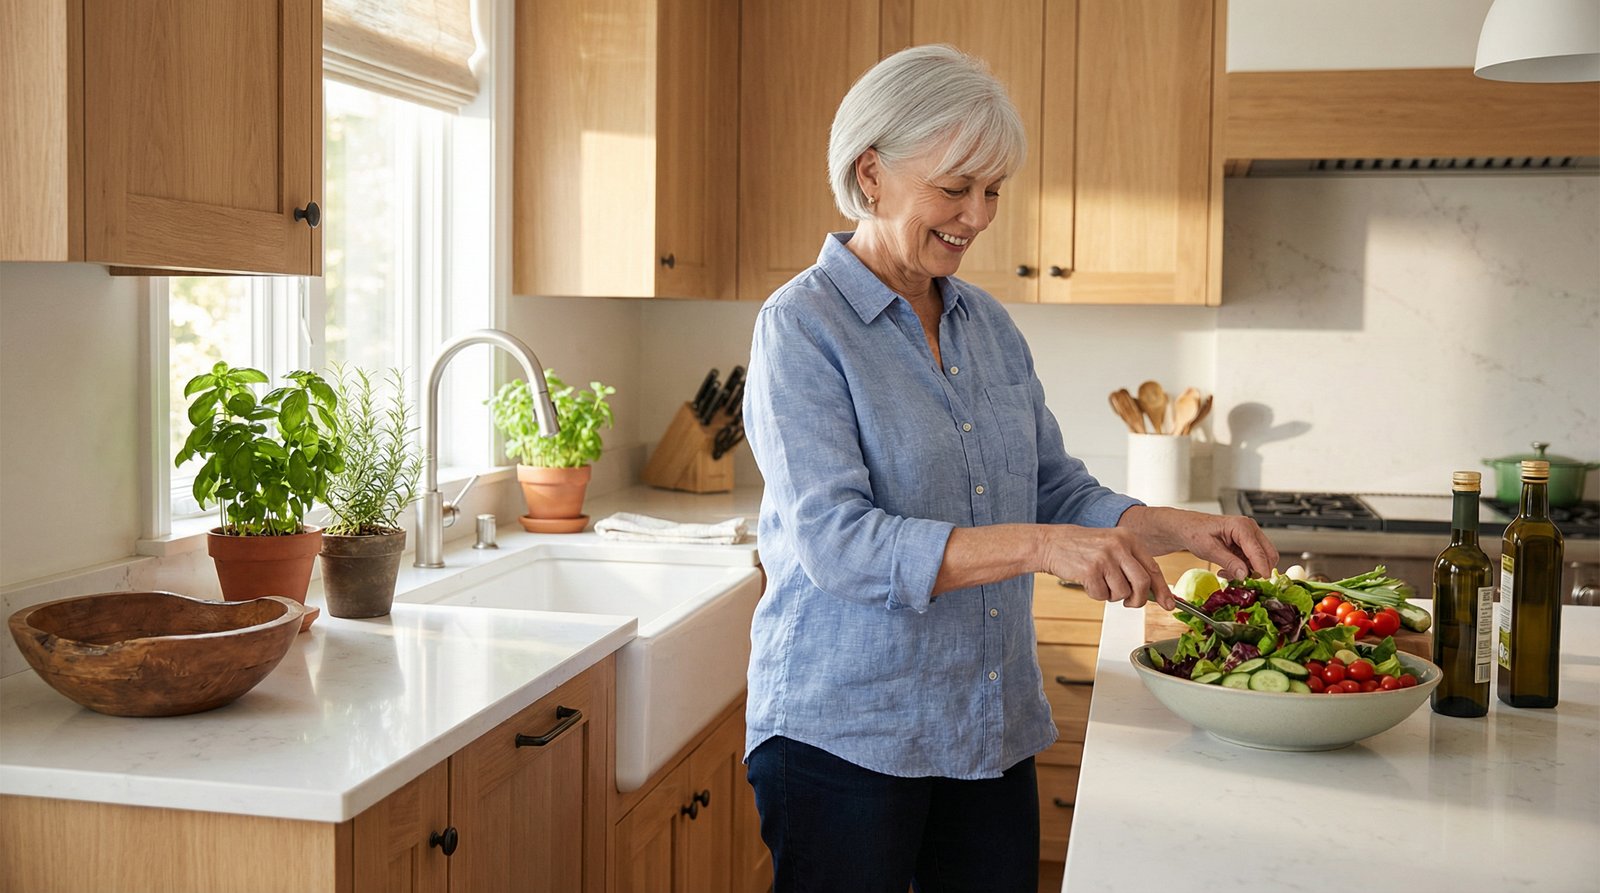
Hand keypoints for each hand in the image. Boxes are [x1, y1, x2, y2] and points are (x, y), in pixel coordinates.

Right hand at [1037, 525, 1171, 608]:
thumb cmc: (1082, 548)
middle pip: (1142, 583)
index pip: (1153, 568)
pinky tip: (1087, 582)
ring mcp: (1105, 558)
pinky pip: (1102, 595)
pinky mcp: (1090, 571)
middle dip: (1137, 599)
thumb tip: (1153, 592)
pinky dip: (1096, 595)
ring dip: (1112, 595)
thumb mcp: (1111, 546)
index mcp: (1128, 538)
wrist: (1051, 543)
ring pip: (1122, 592)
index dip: (1162, 589)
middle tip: (1129, 603)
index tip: (1169, 604)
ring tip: (1100, 583)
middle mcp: (1119, 546)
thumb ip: (1131, 564)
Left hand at [1117, 506, 1278, 582]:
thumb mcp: (1208, 549)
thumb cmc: (1194, 532)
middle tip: (1241, 580)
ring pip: (1261, 560)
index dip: (1262, 568)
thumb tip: (1244, 574)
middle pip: (1268, 554)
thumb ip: (1228, 561)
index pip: (1258, 550)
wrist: (1186, 528)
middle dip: (1258, 570)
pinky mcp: (1246, 545)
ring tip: (1226, 573)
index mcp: (1241, 526)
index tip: (1262, 581)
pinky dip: (1243, 569)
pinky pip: (1253, 562)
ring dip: (1248, 571)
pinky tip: (1226, 570)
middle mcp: (1250, 529)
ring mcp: (1250, 537)